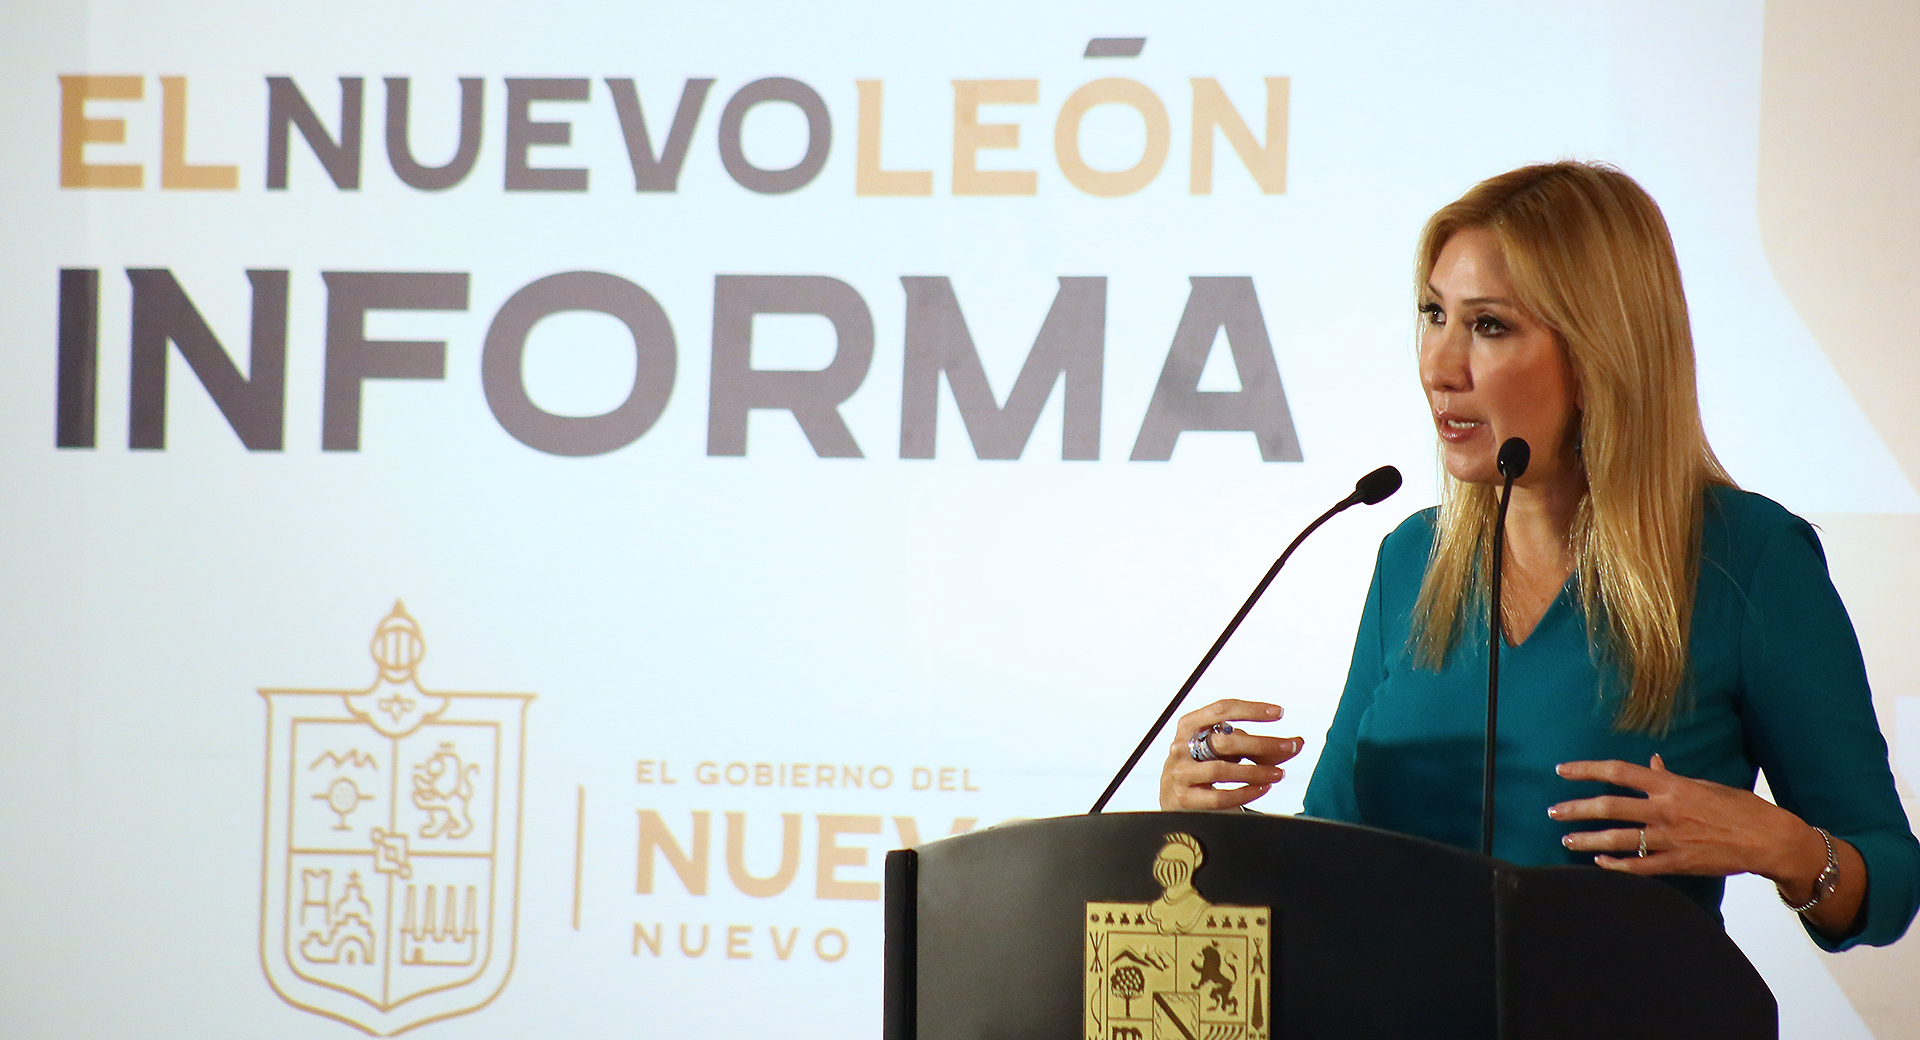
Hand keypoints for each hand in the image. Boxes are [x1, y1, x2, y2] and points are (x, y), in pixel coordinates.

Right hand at [1158, 699, 1303, 810]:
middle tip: (1288, 746)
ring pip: (1221, 770)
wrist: (1178, 799)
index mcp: (1190, 726)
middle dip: (1261, 744)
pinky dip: (1245, 792)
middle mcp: (1181, 747)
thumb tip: (1296, 743)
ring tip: (1278, 773)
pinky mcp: (1185, 799)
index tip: (1278, 712)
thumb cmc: (1205, 768)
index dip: (1252, 710)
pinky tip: (1263, 788)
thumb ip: (1259, 748)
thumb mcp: (1227, 751)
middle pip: (1224, 741)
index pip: (1221, 709)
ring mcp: (1181, 774)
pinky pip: (1219, 797)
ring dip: (1255, 771)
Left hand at [1550, 754, 1818, 880]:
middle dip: (1576, 809)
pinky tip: (1599, 864)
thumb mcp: (1704, 784)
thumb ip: (1670, 776)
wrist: (1770, 839)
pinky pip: (1639, 867)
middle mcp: (1666, 810)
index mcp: (1671, 786)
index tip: (1562, 770)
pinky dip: (1616, 866)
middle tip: (1553, 812)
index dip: (1586, 770)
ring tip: (1566, 840)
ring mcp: (1670, 839)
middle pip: (1609, 807)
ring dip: (1588, 840)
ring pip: (1618, 839)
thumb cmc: (1739, 807)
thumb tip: (1650, 762)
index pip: (1619, 772)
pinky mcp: (1678, 863)